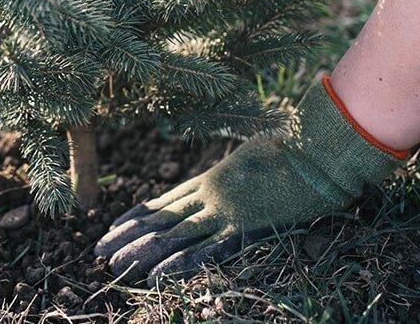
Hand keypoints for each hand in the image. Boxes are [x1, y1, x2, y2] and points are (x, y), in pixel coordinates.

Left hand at [94, 77, 404, 284]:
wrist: (319, 147)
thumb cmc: (295, 146)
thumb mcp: (256, 153)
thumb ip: (239, 167)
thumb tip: (236, 174)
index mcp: (212, 177)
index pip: (165, 201)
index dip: (138, 216)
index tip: (114, 227)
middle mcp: (212, 193)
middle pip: (162, 219)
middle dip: (130, 238)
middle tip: (100, 253)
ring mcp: (227, 209)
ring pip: (176, 234)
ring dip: (144, 253)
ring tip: (116, 266)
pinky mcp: (247, 226)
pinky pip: (210, 248)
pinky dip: (183, 262)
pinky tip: (159, 273)